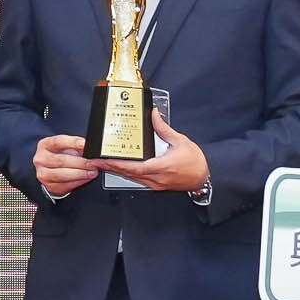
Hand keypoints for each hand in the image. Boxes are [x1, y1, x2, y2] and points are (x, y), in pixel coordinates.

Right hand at [33, 134, 97, 197]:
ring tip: (92, 172)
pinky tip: (86, 178)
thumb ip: (77, 146)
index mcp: (45, 145)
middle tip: (94, 163)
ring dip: (80, 174)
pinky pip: (65, 186)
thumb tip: (92, 149)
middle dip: (81, 162)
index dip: (73, 143)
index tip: (85, 144)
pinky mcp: (49, 186)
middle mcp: (41, 159)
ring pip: (62, 175)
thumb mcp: (67, 147)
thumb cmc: (61, 155)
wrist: (51, 169)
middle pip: (62, 160)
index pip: (59, 142)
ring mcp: (43, 174)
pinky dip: (78, 182)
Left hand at [91, 109, 209, 193]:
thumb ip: (164, 129)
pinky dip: (127, 173)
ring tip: (103, 163)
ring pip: (131, 178)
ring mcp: (155, 183)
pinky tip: (120, 167)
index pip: (134, 167)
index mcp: (161, 166)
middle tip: (95, 161)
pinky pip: (138, 179)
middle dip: (110, 167)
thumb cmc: (195, 162)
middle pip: (128, 174)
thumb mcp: (181, 141)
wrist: (204, 178)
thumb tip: (154, 115)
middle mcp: (156, 178)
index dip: (117, 164)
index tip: (104, 160)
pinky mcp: (156, 185)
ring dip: (117, 171)